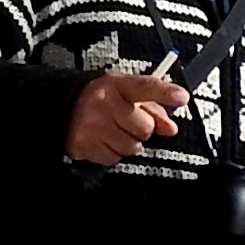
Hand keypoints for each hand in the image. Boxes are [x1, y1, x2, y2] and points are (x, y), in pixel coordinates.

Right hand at [68, 66, 190, 166]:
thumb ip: (153, 107)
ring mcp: (92, 126)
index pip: (145, 87)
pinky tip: (103, 139)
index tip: (181, 97)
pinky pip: (114, 158)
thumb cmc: (101, 99)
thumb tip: (170, 128)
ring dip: (128, 142)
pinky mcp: (84, 145)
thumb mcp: (127, 93)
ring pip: (132, 147)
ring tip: (114, 130)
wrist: (63, 107)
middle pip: (146, 128)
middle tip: (129, 122)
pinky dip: (113, 153)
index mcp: (116, 85)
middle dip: (143, 128)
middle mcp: (103, 104)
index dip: (165, 93)